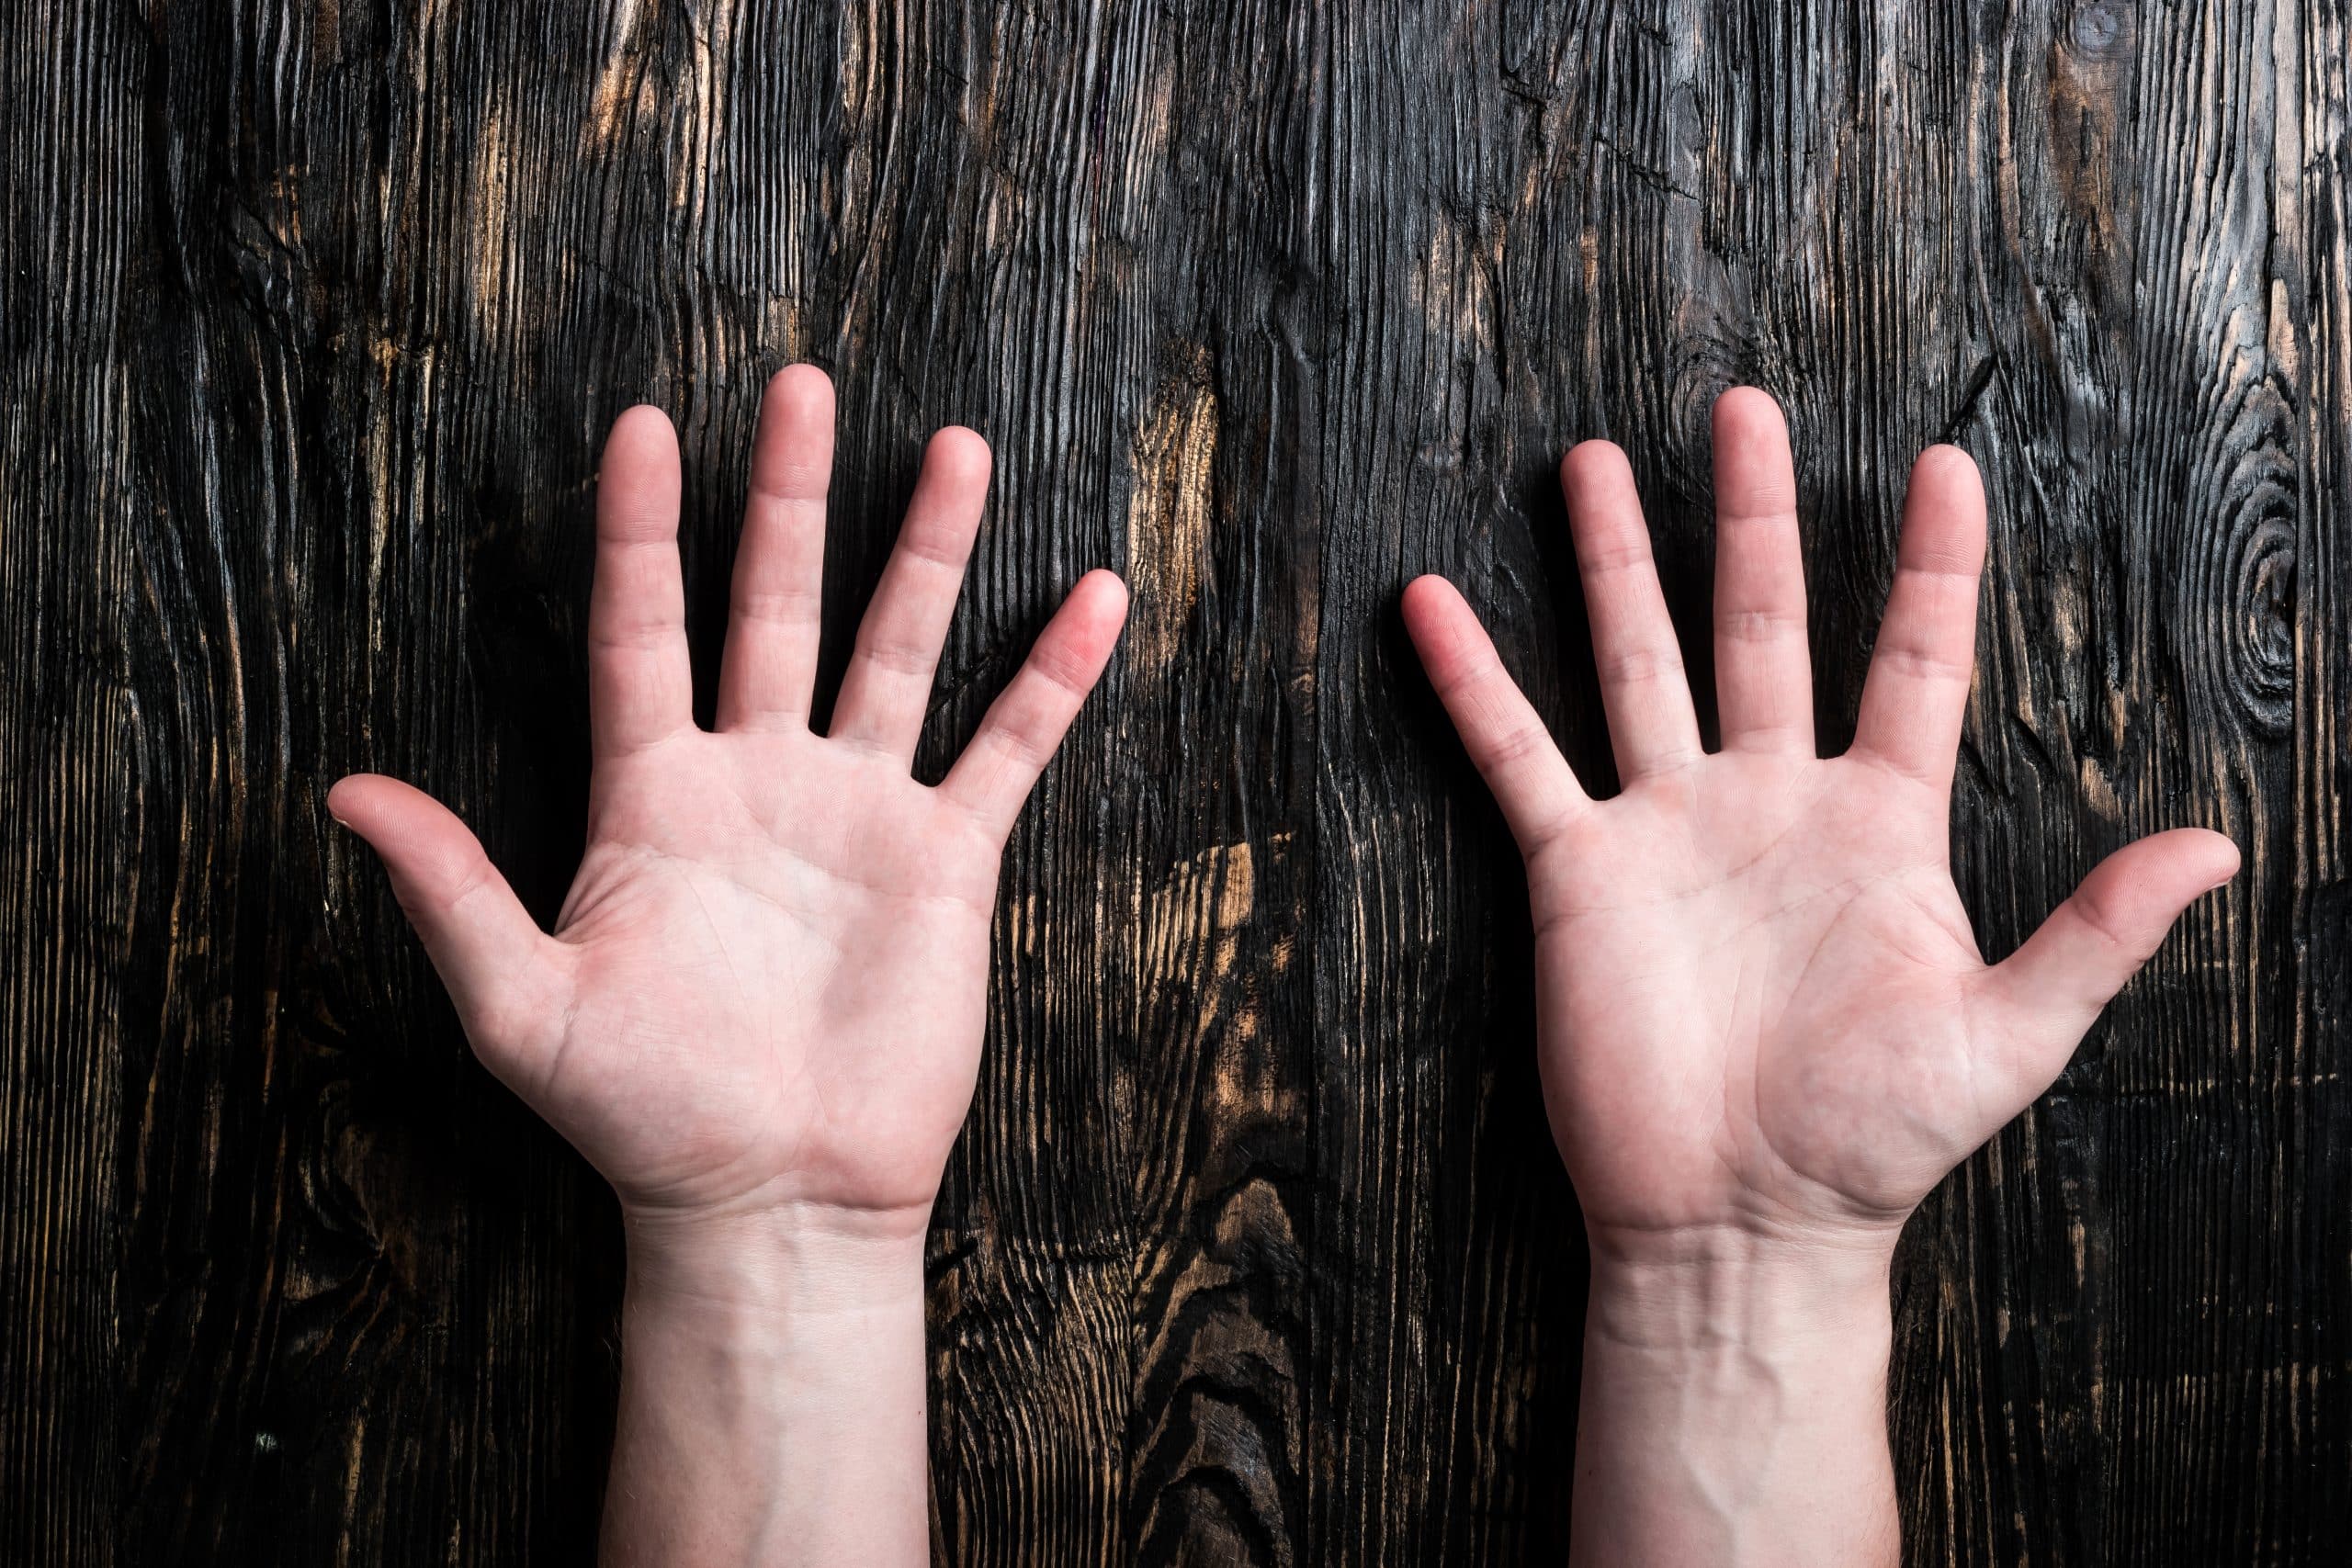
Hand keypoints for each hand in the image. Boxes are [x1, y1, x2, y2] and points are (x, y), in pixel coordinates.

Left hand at [331, 365, 1128, 1240]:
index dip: (640, 529)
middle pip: (775, 604)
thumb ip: (451, 891)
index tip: (642, 424)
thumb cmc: (641, 1115)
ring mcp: (858, 812)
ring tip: (957, 447)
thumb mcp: (523, 1008)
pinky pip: (1008, 751)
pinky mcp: (945, 861)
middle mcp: (760, 778)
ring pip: (898, 649)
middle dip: (789, 495)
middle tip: (800, 384)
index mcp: (655, 796)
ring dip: (929, 551)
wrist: (773, 1197)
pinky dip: (1050, 678)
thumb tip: (343, 794)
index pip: (644, 629)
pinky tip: (1095, 600)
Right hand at [1405, 388, 2235, 1261]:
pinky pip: (1518, 757)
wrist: (1740, 1222)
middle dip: (1755, 515)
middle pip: (1763, 624)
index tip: (1944, 462)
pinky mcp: (1580, 873)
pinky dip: (1474, 683)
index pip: (1914, 661)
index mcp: (1880, 824)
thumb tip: (2219, 845)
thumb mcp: (2009, 1038)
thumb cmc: (1877, 1141)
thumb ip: (2096, 932)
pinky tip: (1433, 605)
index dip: (1934, 563)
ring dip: (1616, 561)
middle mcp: (1771, 801)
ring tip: (1594, 461)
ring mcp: (1670, 828)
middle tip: (1743, 407)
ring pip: (1637, 660)